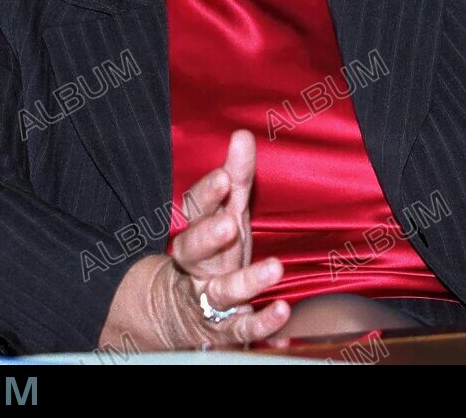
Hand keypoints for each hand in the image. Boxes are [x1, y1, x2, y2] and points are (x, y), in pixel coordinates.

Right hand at [100, 130, 290, 349]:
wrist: (183, 318)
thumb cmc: (215, 254)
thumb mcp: (227, 213)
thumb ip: (236, 177)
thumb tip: (242, 134)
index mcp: (198, 233)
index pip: (195, 210)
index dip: (207, 194)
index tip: (224, 179)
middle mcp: (199, 267)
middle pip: (194, 250)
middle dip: (209, 236)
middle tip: (229, 224)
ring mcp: (209, 300)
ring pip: (222, 291)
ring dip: (247, 281)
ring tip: (275, 269)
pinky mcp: (225, 331)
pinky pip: (243, 329)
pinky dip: (261, 323)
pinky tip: (282, 311)